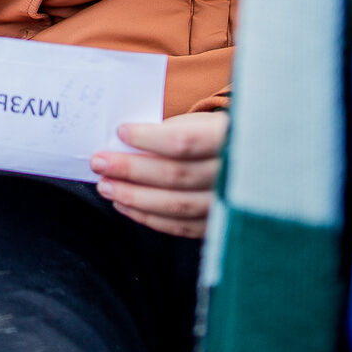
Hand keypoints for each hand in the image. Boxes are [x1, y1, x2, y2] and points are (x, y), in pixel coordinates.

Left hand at [91, 111, 227, 238]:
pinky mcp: (219, 226)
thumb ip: (170, 132)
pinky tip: (124, 205)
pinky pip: (180, 227)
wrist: (252, 165)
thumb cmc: (215, 138)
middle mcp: (235, 177)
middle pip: (175, 175)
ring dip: (133, 196)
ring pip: (175, 205)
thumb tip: (123, 145)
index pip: (183, 142)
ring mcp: (230, 206)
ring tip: (105, 185)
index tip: (120, 131)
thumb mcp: (201, 124)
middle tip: (99, 162)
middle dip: (130, 169)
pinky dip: (148, 217)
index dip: (148, 138)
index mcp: (230, 140)